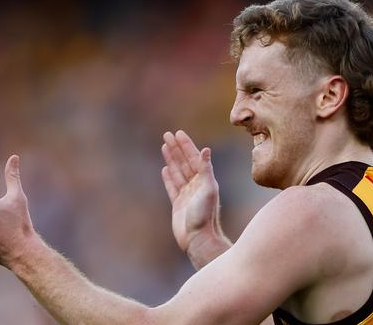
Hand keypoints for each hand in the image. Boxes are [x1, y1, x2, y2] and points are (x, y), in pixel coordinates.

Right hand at [161, 130, 222, 252]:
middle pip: (184, 162)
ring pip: (177, 172)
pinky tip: (165, 168)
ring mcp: (186, 194)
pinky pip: (172, 186)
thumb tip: (206, 149)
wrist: (198, 239)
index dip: (185, 145)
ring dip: (171, 159)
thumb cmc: (205, 215)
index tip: (178, 133)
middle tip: (167, 134)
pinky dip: (168, 177)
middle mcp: (196, 185)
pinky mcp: (178, 204)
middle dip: (176, 148)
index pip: (193, 157)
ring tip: (164, 146)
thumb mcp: (208, 189)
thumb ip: (206, 169)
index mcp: (204, 180)